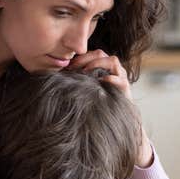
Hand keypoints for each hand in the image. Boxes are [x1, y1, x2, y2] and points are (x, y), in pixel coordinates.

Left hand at [68, 49, 153, 167]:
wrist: (116, 124)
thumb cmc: (96, 108)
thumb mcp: (85, 93)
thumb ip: (77, 84)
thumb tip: (54, 81)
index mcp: (103, 69)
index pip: (92, 54)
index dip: (80, 57)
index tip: (67, 66)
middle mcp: (112, 71)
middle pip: (101, 54)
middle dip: (86, 58)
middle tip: (73, 68)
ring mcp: (120, 79)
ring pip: (113, 61)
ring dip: (98, 64)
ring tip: (86, 74)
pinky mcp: (125, 91)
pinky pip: (121, 80)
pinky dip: (111, 79)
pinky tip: (101, 82)